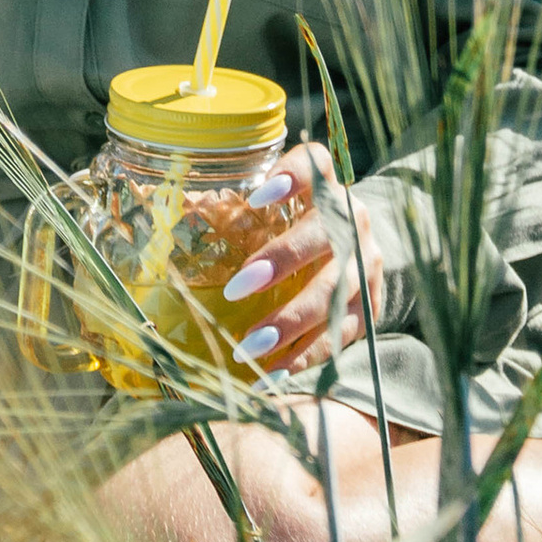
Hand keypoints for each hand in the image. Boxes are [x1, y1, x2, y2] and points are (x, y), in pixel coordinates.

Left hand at [222, 144, 386, 375]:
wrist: (358, 254)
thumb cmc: (297, 227)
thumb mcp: (276, 209)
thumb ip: (234, 205)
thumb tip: (170, 211)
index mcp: (326, 189)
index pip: (316, 165)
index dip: (292, 177)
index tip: (256, 197)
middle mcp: (353, 222)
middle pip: (324, 236)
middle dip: (282, 261)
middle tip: (236, 289)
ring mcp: (367, 267)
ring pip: (335, 294)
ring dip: (291, 323)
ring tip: (249, 348)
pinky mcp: (370, 308)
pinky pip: (342, 335)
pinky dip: (307, 357)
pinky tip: (273, 375)